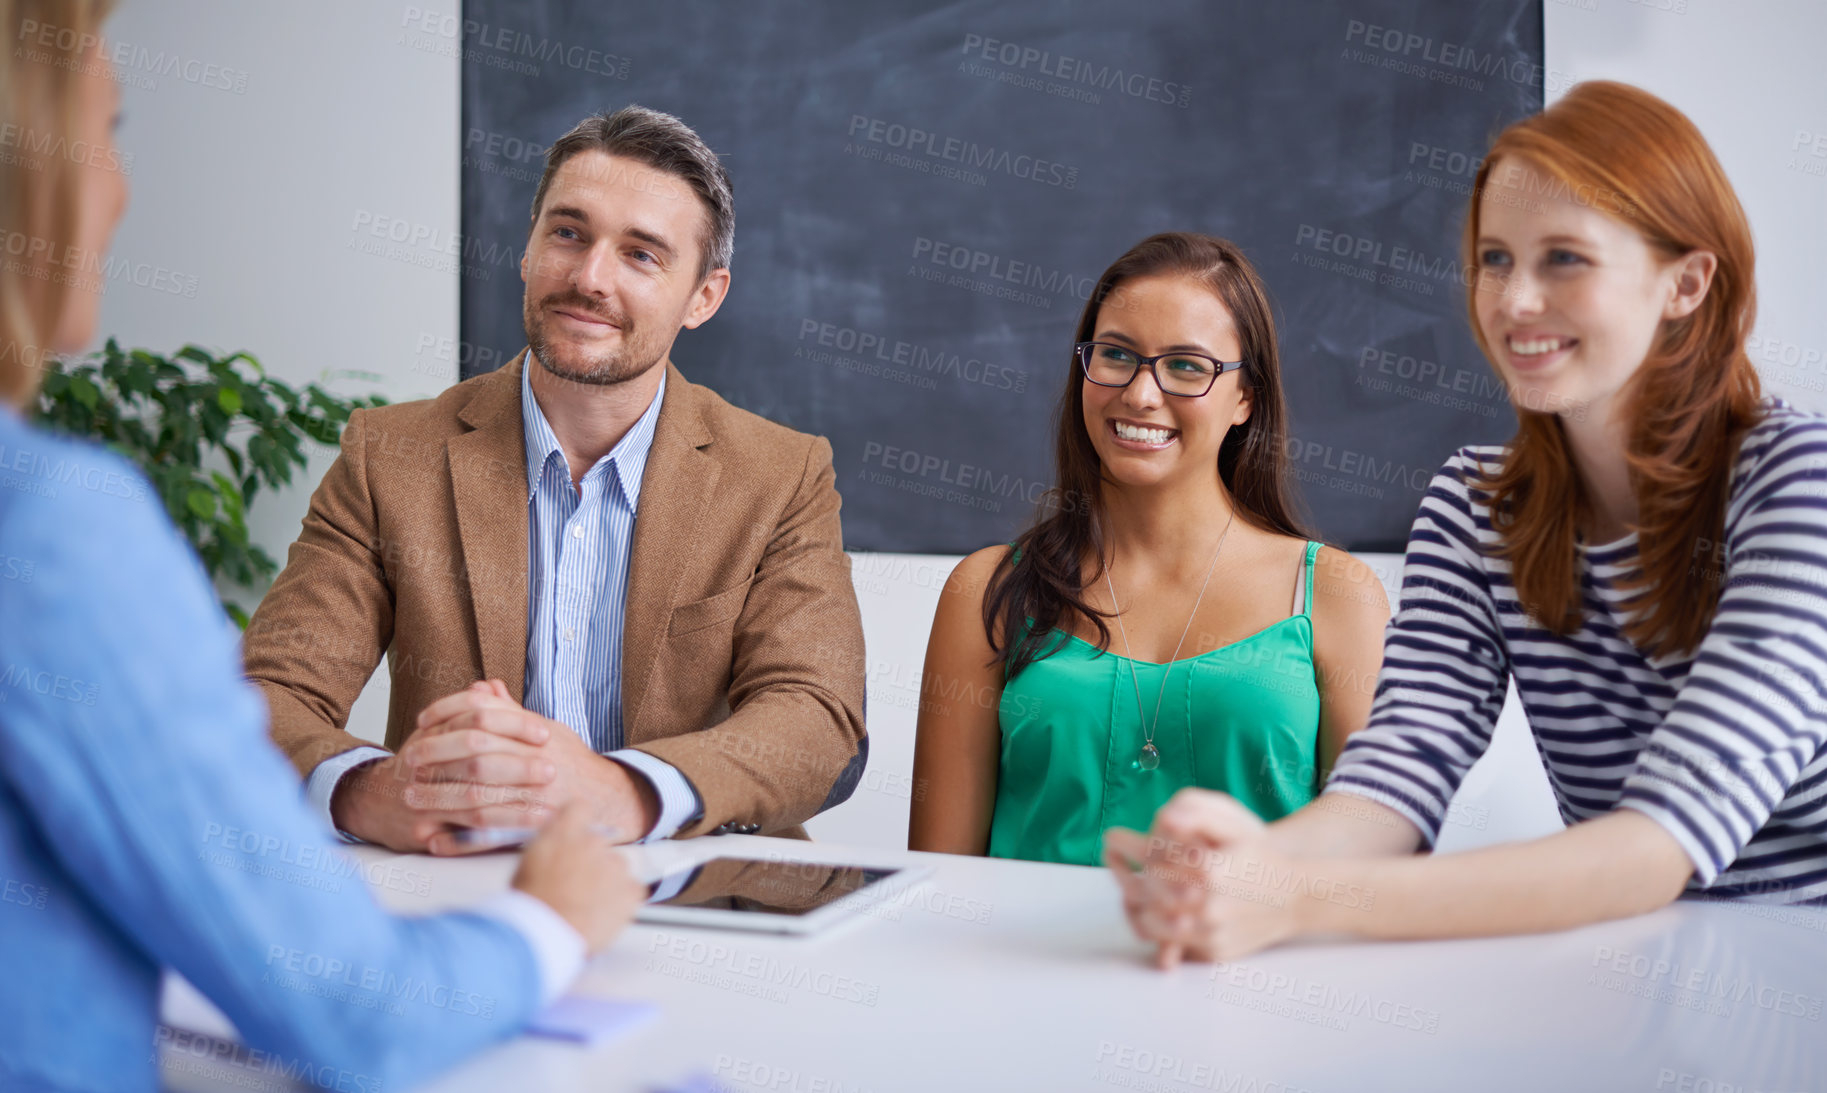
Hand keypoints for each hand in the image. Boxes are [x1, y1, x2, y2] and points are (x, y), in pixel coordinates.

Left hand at [401, 680, 659, 854]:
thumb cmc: (570, 761)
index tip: (422, 723)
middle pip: (478, 757)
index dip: (450, 716)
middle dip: (439, 759)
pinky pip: (491, 838)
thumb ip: (511, 712)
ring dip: (441, 800)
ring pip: (479, 798)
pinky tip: (434, 841)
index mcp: (538, 735)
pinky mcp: (534, 831)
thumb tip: (483, 686)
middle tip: (410, 762)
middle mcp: (537, 765)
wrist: (607, 799)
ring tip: (412, 799)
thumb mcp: (546, 729)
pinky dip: (460, 841)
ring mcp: (536, 800)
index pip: (486, 717)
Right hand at [512, 802, 645, 952]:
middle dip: (590, 861)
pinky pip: (632, 890)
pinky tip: (602, 915)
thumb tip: (557, 842)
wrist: (544, 932)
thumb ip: (549, 846)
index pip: (579, 808)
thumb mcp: (527, 864)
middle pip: (599, 844)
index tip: (574, 836)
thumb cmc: (530, 904)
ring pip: (617, 868)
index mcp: (564, 832)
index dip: (577, 822)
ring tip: (587, 906)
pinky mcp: (631, 890)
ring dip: (607, 882)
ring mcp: (615, 865)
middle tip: (576, 886)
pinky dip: (622, 901)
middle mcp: (593, 842)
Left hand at [1103, 789, 1302, 966]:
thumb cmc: (1259, 858)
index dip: (1129, 849)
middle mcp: (1207, 907)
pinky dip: (1161, 928)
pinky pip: (1172, 944)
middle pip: (1144, 894)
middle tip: (1123, 865)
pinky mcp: (1213, 953)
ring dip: (1141, 906)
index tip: (1116, 840)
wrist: (1295, 898)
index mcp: (1207, 870)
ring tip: (1141, 890)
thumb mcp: (1235, 827)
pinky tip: (1164, 909)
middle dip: (1130, 877)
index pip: (1148, 861)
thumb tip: (1164, 817)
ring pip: (1151, 925)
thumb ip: (1198, 816)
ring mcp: (1210, 934)